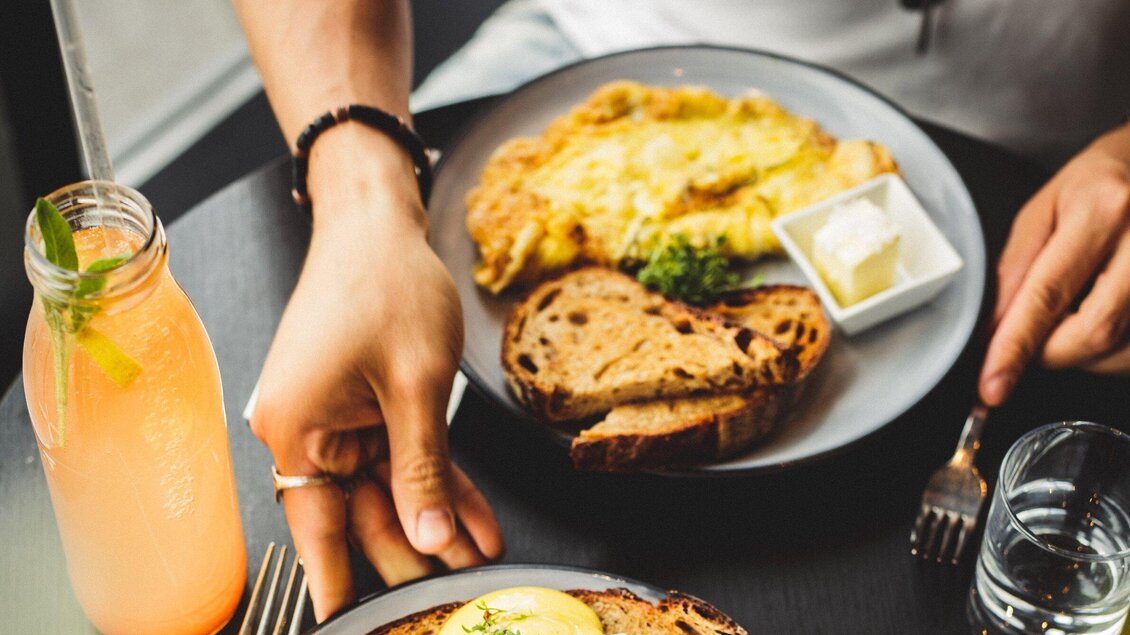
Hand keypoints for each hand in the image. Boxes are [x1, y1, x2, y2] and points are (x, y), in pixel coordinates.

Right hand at [250, 133, 503, 620]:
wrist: (378, 225)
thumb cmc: (385, 285)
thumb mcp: (413, 386)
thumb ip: (420, 467)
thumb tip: (428, 532)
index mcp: (297, 429)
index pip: (318, 525)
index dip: (340, 579)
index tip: (353, 620)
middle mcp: (306, 430)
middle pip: (360, 511)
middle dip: (415, 548)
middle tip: (453, 590)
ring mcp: (335, 418)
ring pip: (390, 487)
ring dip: (437, 517)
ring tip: (481, 558)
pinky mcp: (362, 405)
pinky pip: (404, 454)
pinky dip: (439, 480)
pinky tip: (476, 516)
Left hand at [980, 123, 1129, 404]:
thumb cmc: (1102, 181)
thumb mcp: (1045, 208)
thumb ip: (1015, 269)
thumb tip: (990, 328)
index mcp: (1104, 211)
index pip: (1047, 294)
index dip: (1015, 347)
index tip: (992, 384)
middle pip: (1092, 332)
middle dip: (1050, 353)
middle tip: (1033, 338)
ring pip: (1121, 349)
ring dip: (1083, 351)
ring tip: (1075, 311)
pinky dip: (1112, 351)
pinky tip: (1103, 316)